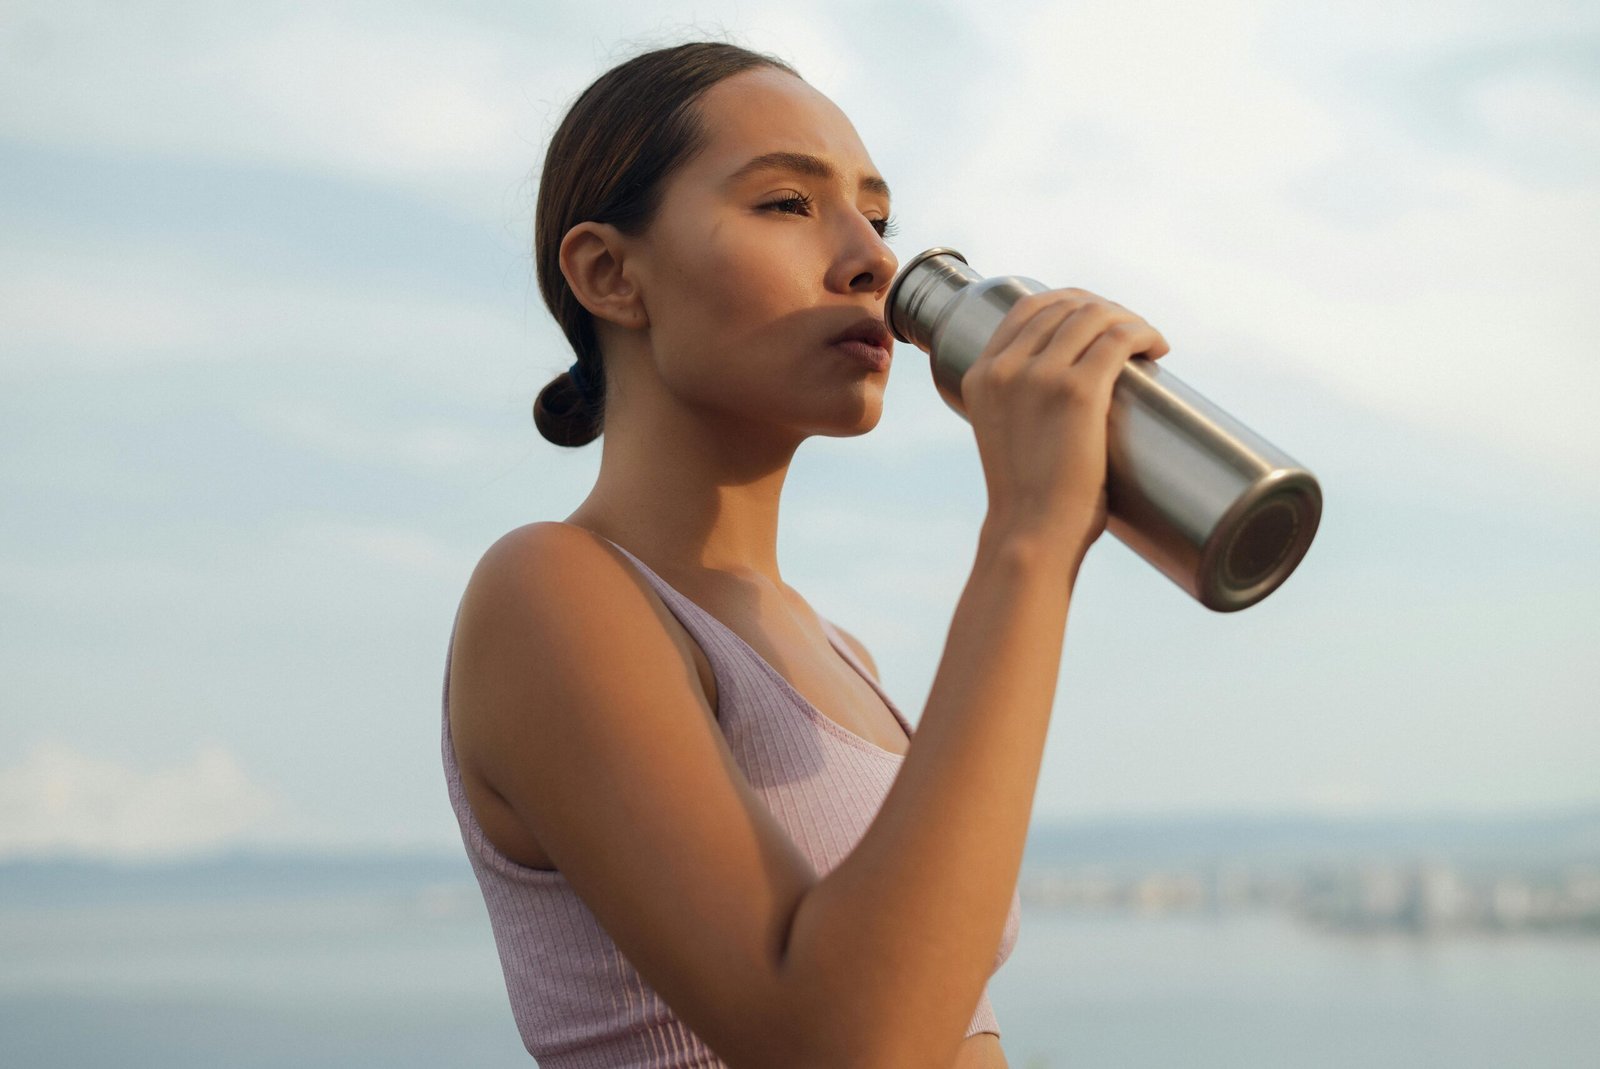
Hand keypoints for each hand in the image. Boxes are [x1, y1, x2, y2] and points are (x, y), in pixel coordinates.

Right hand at [960, 288, 1169, 560]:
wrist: (1031, 532)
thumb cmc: (1029, 498)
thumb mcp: (1006, 435)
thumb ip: (1021, 406)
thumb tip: (1068, 391)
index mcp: (981, 375)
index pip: (1027, 307)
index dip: (1070, 302)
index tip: (1098, 319)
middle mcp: (1005, 368)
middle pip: (1064, 307)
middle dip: (1105, 310)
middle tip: (1131, 335)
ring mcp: (1040, 376)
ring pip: (1095, 317)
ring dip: (1129, 319)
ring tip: (1148, 341)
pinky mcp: (1078, 392)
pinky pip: (1118, 339)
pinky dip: (1143, 332)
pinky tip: (1156, 345)